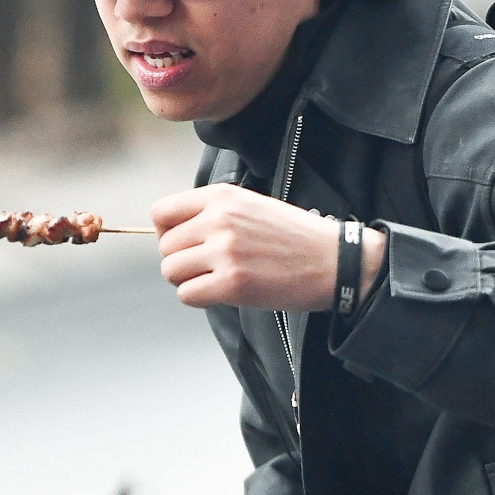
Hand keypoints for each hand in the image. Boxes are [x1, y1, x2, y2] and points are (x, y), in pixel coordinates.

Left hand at [151, 184, 385, 309]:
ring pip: (171, 271)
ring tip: (215, 279)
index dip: (166, 232)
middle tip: (207, 267)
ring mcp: (224, 252)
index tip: (183, 244)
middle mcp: (218, 220)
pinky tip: (222, 293)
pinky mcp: (232, 283)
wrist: (332, 260)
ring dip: (188, 280)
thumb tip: (173, 232)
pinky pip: (187, 295)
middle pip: (164, 247)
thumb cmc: (293, 236)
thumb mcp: (250, 205)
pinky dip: (199, 298)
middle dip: (180, 260)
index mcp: (221, 196)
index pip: (162, 213)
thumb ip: (211, 213)